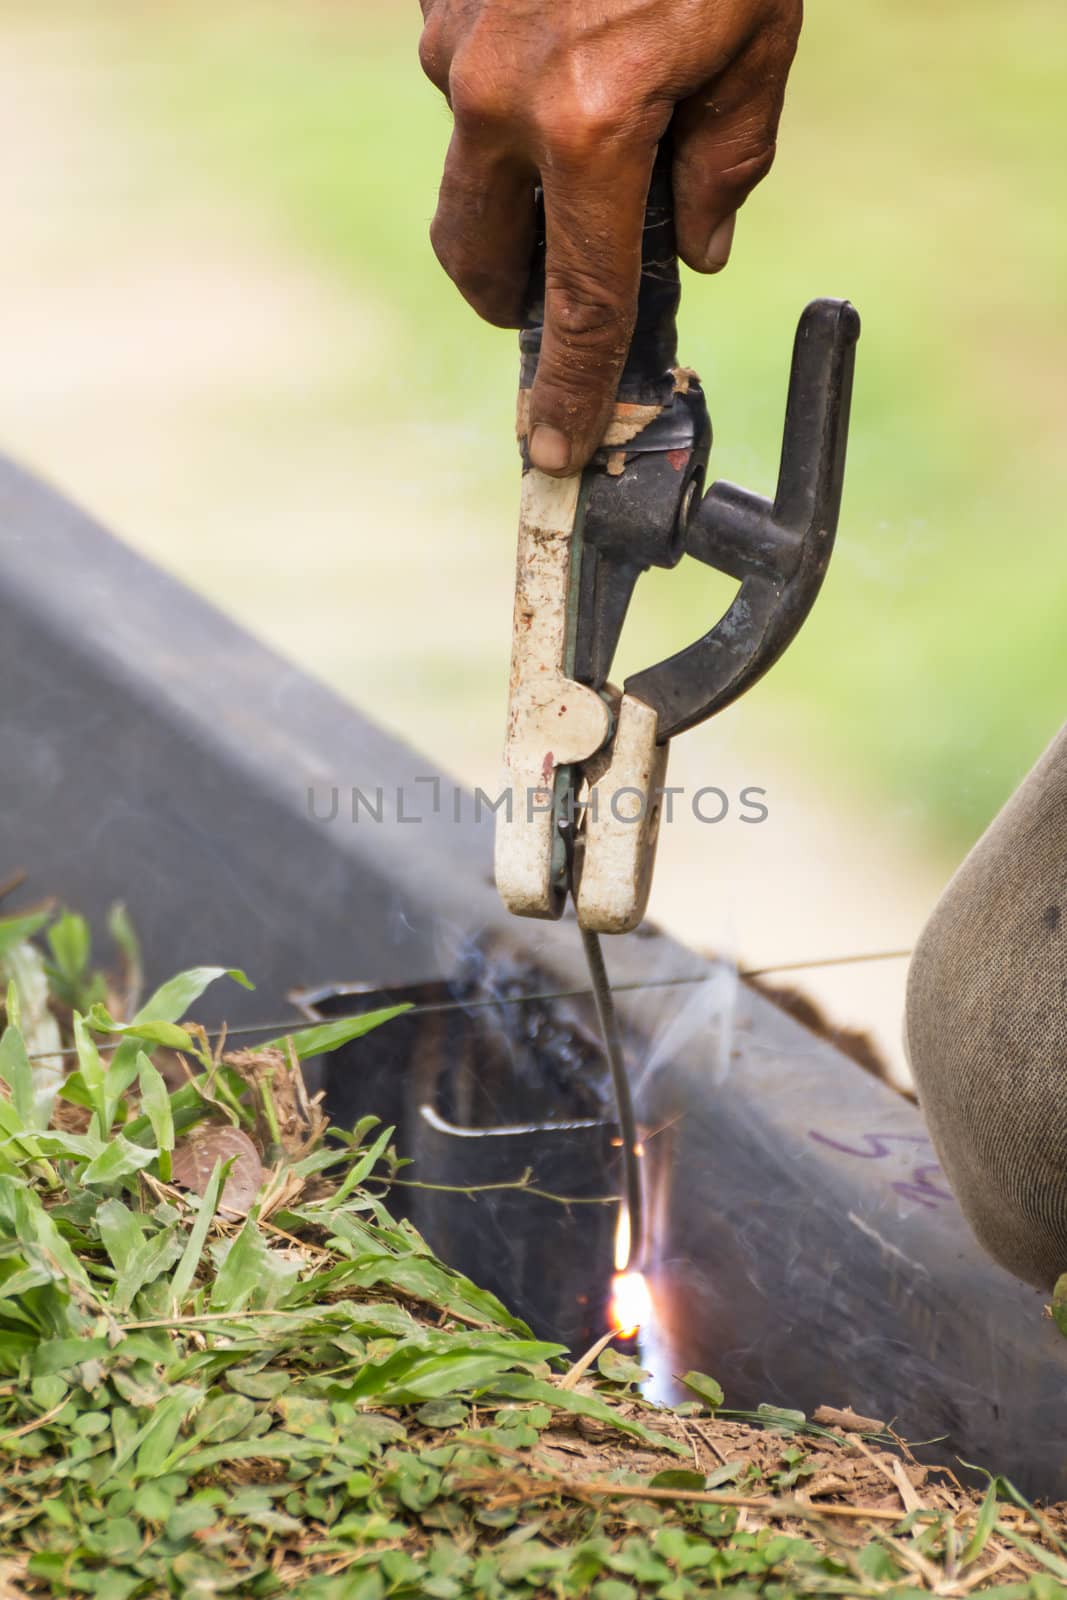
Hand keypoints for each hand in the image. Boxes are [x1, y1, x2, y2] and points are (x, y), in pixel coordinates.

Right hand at [418, 0, 801, 474]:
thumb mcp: (758, 28)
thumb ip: (727, 154)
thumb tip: (699, 248)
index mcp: (590, 122)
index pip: (583, 301)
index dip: (570, 389)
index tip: (553, 445)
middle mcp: (501, 94)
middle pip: (478, 258)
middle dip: (511, 297)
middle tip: (553, 295)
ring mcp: (454, 39)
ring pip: (467, 163)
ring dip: (514, 178)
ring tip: (592, 125)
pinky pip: (464, 77)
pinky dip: (508, 92)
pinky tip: (567, 42)